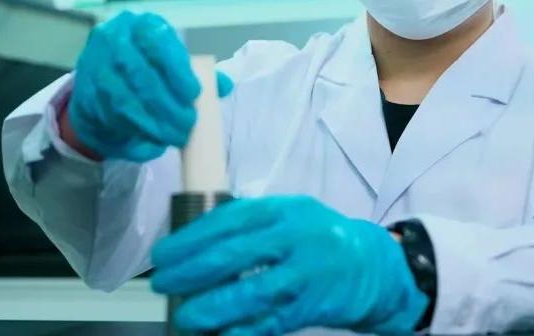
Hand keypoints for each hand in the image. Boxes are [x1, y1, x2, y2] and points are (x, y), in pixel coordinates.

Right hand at [67, 11, 232, 161]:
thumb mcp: (170, 60)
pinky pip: (113, 119)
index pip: (157, 43)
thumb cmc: (146, 67)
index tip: (194, 94)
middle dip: (168, 105)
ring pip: (126, 101)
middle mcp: (111, 41)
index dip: (177, 71)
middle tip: (188, 124)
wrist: (99, 81)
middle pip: (141, 76)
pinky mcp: (84, 96)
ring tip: (176, 137)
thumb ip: (197, 71)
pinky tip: (155, 141)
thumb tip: (224, 85)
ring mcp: (94, 68)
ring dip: (154, 124)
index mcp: (137, 25)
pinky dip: (137, 133)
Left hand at [150, 196, 427, 334]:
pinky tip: (219, 334)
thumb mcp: (292, 216)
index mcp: (286, 210)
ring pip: (250, 293)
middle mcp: (296, 238)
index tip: (163, 253)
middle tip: (162, 282)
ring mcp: (305, 274)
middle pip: (234, 254)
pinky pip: (269, 322)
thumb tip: (196, 237)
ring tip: (184, 315)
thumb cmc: (320, 239)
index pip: (230, 220)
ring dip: (211, 307)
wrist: (371, 267)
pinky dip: (241, 330)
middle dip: (190, 271)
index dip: (192, 238)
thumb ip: (253, 223)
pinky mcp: (311, 307)